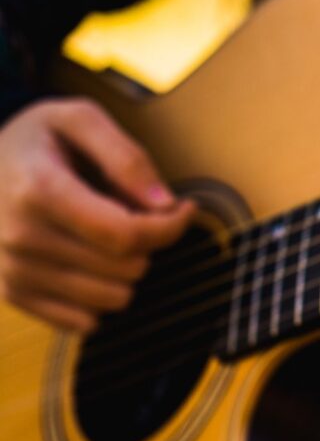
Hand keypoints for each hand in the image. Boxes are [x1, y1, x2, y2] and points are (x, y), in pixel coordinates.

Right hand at [0, 98, 193, 331]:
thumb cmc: (34, 140)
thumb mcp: (78, 119)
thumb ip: (127, 157)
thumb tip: (165, 204)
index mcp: (39, 190)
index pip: (125, 234)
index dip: (168, 227)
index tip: (181, 209)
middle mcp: (21, 237)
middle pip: (126, 268)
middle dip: (147, 243)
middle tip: (134, 215)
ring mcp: (14, 270)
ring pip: (113, 299)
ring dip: (125, 271)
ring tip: (104, 235)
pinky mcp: (12, 294)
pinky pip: (85, 322)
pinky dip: (99, 296)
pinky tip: (88, 263)